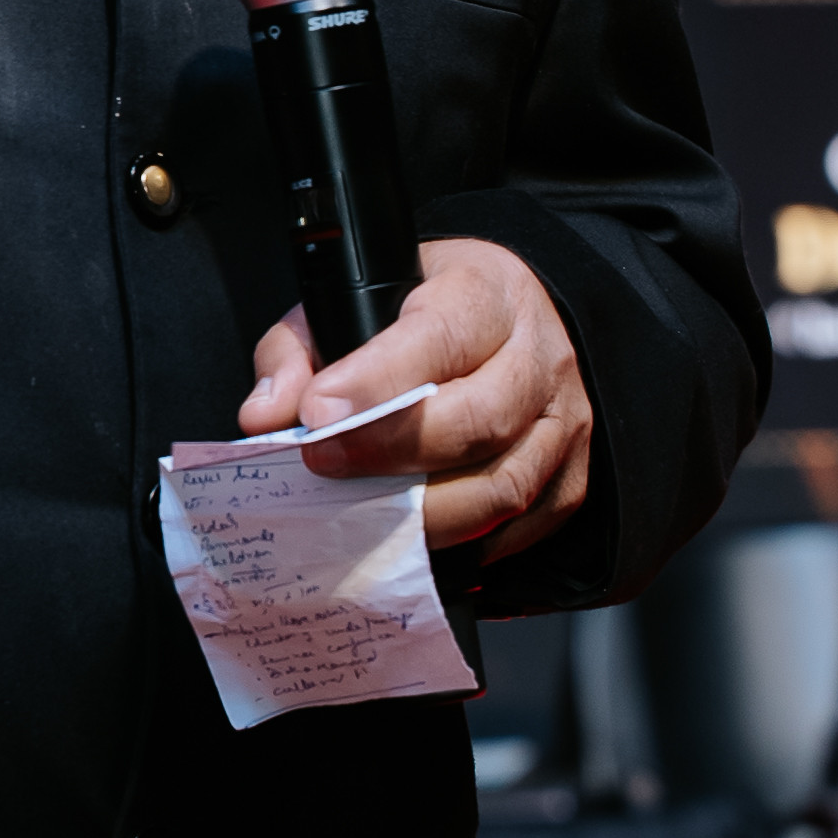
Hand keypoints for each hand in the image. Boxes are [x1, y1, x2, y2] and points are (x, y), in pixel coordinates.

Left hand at [236, 239, 592, 559]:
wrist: (504, 320)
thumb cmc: (415, 314)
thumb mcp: (349, 301)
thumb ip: (297, 352)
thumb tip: (264, 418)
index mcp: (484, 293)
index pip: (438, 337)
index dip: (375, 383)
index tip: (317, 416)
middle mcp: (539, 354)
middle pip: (479, 419)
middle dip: (393, 454)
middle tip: (324, 469)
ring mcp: (565, 418)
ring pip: (505, 485)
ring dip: (427, 515)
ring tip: (364, 519)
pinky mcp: (573, 473)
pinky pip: (526, 524)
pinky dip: (469, 544)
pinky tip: (419, 538)